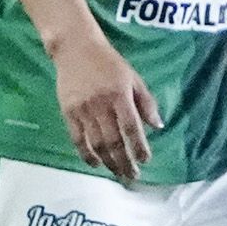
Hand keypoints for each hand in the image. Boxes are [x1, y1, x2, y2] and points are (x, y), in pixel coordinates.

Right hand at [53, 30, 159, 180]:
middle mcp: (101, 105)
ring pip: (96, 143)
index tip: (146, 160)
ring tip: (118, 173)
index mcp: (120, 95)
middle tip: (133, 176)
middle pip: (114, 140)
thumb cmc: (109, 63)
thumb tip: (158, 126)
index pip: (132, 127)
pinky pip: (78, 139)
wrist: (76, 49)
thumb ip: (146, 102)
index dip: (139, 146)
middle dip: (125, 161)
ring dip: (108, 162)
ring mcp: (83, 110)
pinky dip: (86, 154)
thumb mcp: (133, 77)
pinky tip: (96, 163)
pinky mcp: (68, 112)